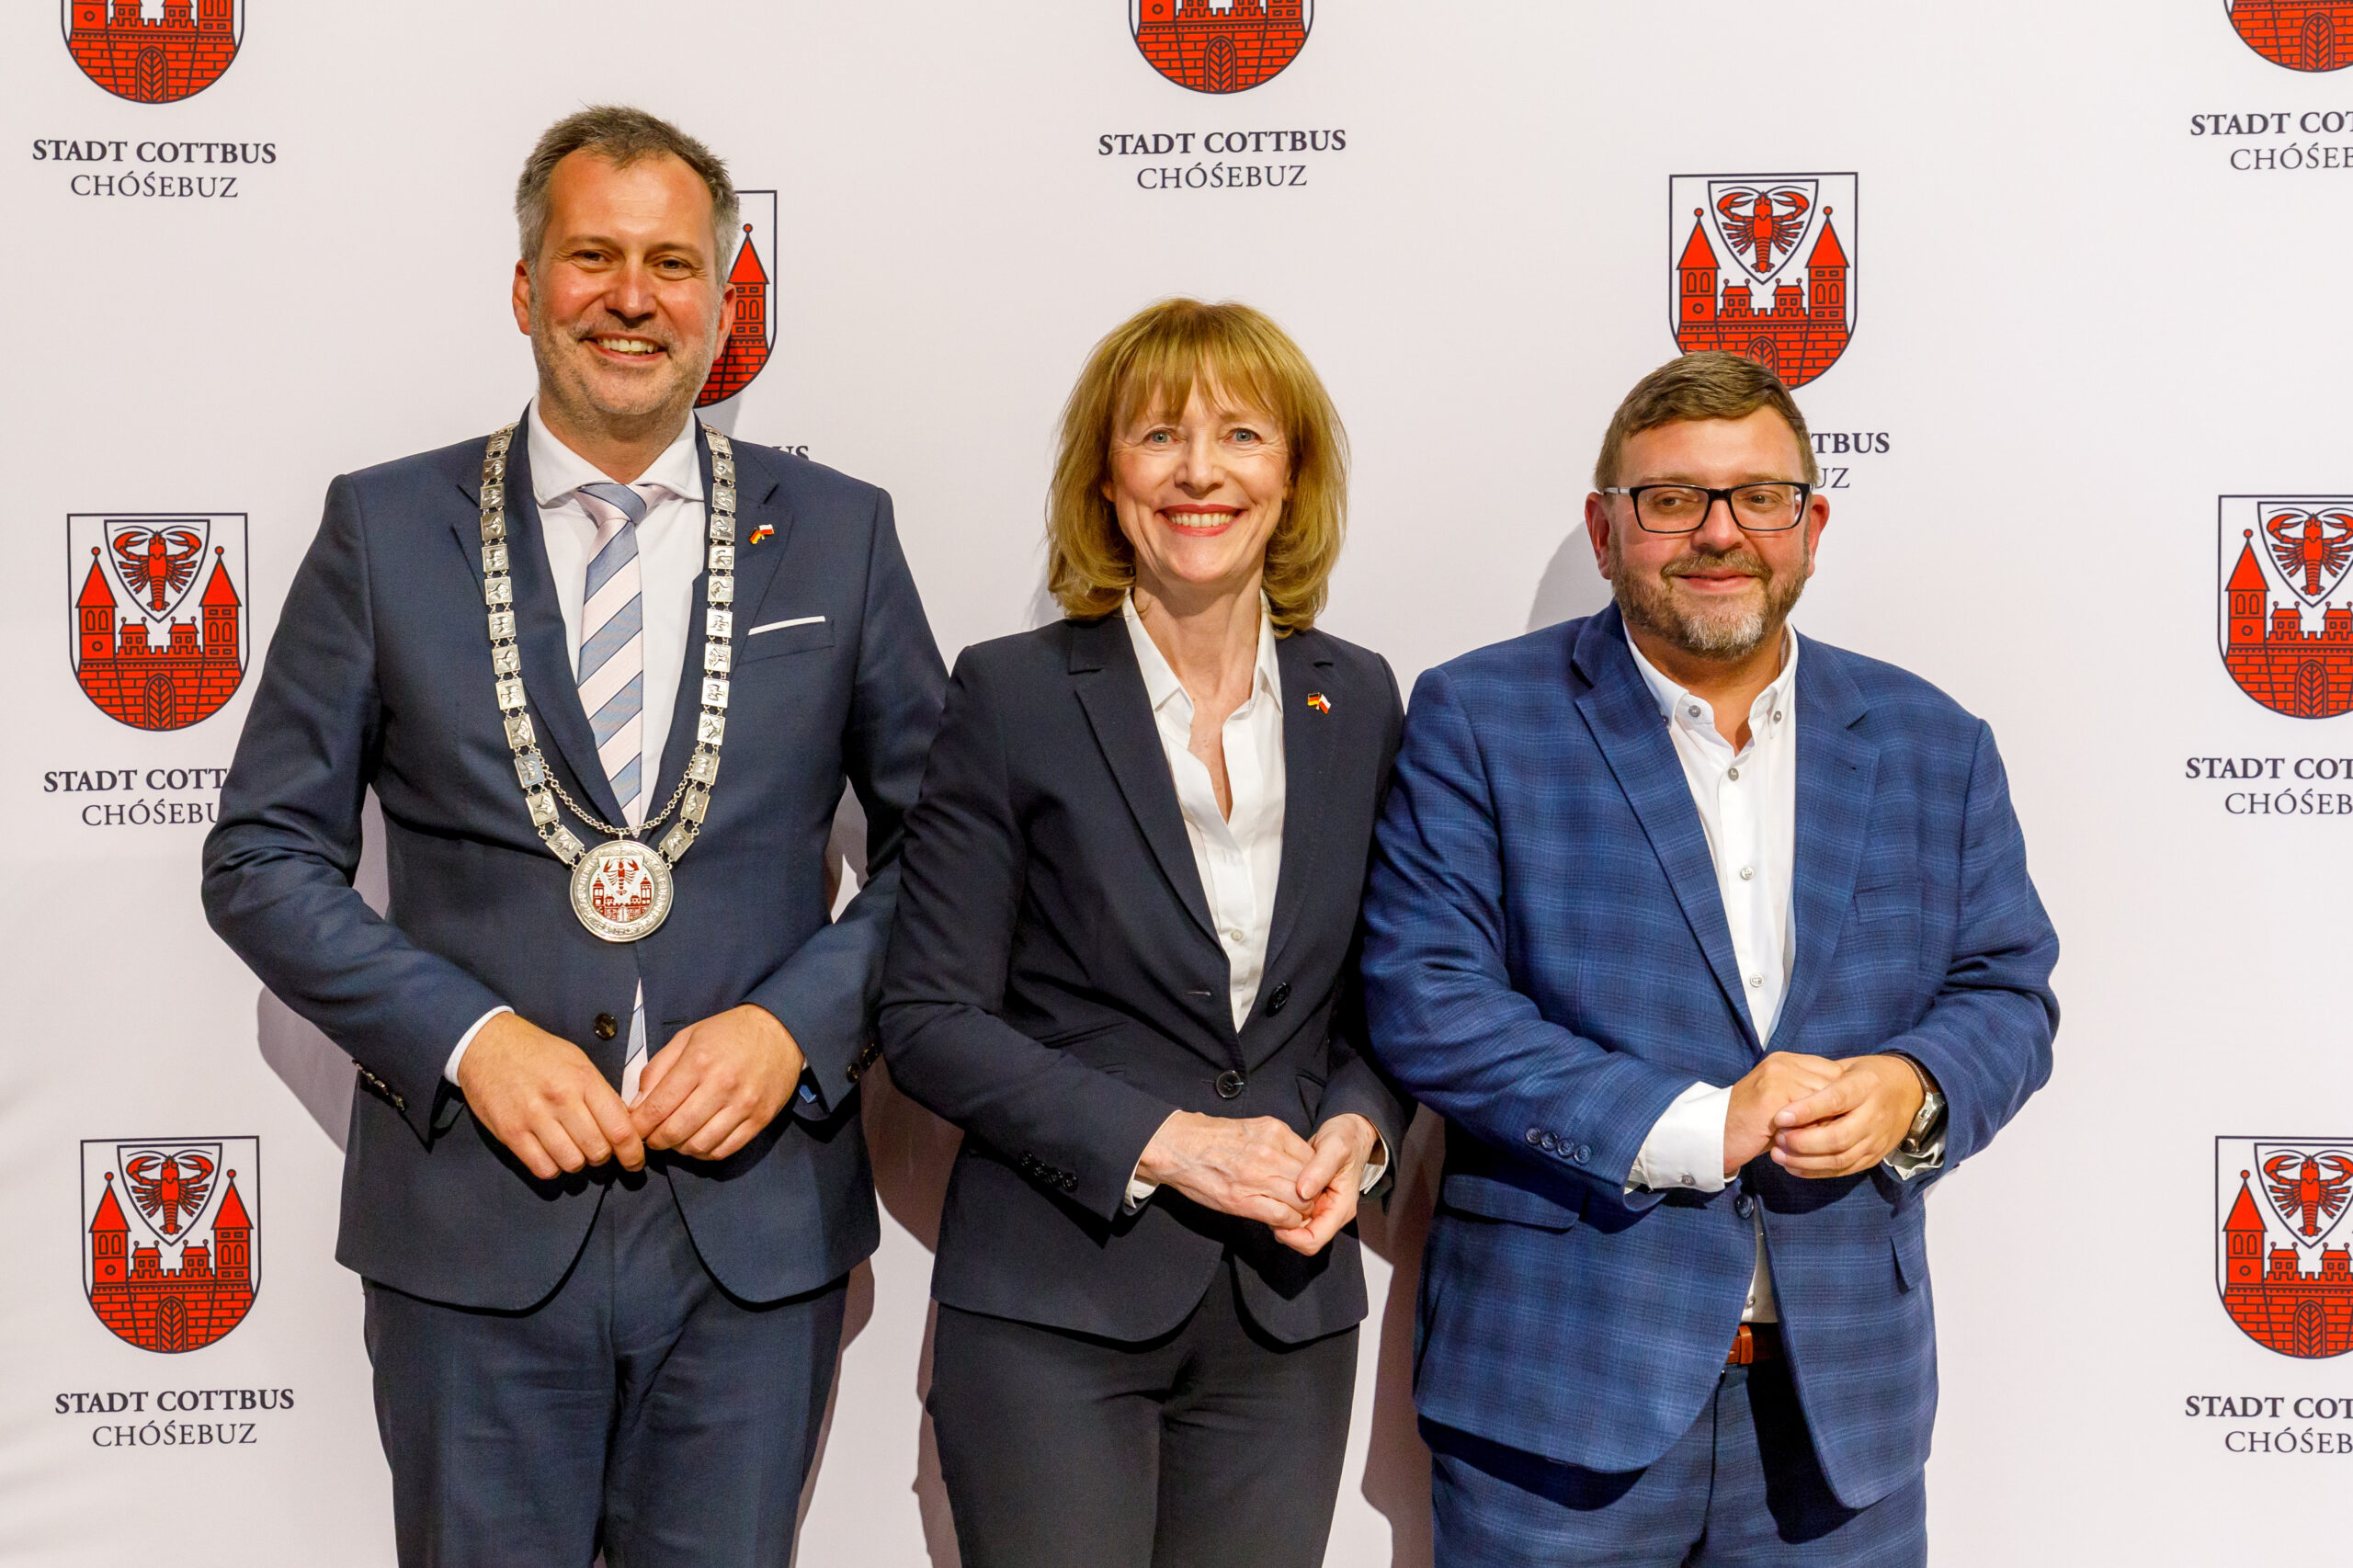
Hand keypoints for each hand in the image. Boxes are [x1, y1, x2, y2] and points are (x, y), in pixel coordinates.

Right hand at [457, 1013, 643, 1179]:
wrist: (487, 1043)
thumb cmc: (537, 1052)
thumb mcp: (577, 1061)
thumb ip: (600, 1092)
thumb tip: (622, 1124)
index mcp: (583, 1079)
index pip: (620, 1128)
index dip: (632, 1152)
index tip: (634, 1160)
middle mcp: (561, 1099)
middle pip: (598, 1150)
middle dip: (604, 1157)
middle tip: (598, 1150)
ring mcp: (534, 1117)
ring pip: (572, 1163)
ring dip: (578, 1163)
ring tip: (573, 1150)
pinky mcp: (510, 1133)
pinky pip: (542, 1168)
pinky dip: (552, 1168)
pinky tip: (551, 1155)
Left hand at [630, 1005, 805, 1161]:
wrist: (779, 1031)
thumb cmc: (729, 1033)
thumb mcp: (687, 1038)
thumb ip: (658, 1070)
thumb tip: (638, 1105)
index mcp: (699, 1062)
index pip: (658, 1108)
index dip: (639, 1126)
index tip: (634, 1129)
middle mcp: (722, 1086)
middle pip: (676, 1131)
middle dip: (656, 1141)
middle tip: (652, 1137)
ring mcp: (743, 1105)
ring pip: (699, 1146)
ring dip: (680, 1149)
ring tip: (677, 1138)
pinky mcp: (760, 1119)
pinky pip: (725, 1150)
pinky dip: (706, 1153)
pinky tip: (699, 1141)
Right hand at [1136, 1111, 1316, 1229]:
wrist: (1177, 1147)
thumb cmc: (1210, 1138)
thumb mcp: (1251, 1129)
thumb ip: (1276, 1144)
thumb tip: (1298, 1164)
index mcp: (1274, 1131)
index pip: (1313, 1158)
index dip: (1315, 1177)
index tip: (1309, 1185)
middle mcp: (1270, 1152)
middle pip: (1311, 1181)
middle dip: (1312, 1196)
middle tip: (1304, 1203)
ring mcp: (1257, 1176)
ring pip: (1301, 1201)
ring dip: (1300, 1211)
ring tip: (1291, 1213)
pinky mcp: (1243, 1199)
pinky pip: (1282, 1216)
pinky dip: (1287, 1223)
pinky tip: (1279, 1221)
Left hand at [1271, 1114, 1380, 1256]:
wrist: (1348, 1131)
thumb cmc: (1346, 1139)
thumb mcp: (1335, 1148)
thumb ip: (1320, 1170)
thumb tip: (1302, 1192)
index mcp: (1340, 1208)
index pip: (1314, 1240)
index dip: (1292, 1237)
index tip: (1273, 1220)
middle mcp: (1329, 1212)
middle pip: (1301, 1238)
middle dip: (1282, 1227)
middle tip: (1266, 1204)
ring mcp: (1319, 1207)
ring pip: (1294, 1227)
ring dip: (1279, 1216)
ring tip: (1267, 1195)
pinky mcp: (1309, 1199)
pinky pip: (1291, 1212)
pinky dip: (1280, 1205)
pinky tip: (1271, 1190)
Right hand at [1723, 1051, 1842, 1177]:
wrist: (1713, 1135)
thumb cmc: (1752, 1126)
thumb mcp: (1785, 1105)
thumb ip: (1809, 1097)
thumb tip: (1849, 1109)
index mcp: (1787, 1060)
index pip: (1833, 1073)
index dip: (1840, 1100)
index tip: (1840, 1121)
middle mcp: (1783, 1062)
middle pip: (1833, 1084)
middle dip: (1837, 1112)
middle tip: (1835, 1136)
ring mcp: (1776, 1076)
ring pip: (1824, 1099)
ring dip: (1826, 1124)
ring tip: (1820, 1142)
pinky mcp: (1771, 1095)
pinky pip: (1808, 1114)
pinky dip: (1812, 1132)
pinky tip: (1805, 1145)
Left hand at [1768, 1055, 1926, 1178]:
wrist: (1910, 1092)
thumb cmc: (1868, 1076)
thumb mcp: (1849, 1066)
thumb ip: (1823, 1078)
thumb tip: (1786, 1088)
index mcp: (1866, 1086)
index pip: (1835, 1100)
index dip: (1807, 1110)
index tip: (1780, 1116)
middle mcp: (1874, 1115)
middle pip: (1838, 1137)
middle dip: (1803, 1142)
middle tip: (1777, 1137)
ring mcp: (1876, 1140)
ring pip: (1839, 1159)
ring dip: (1805, 1161)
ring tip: (1778, 1154)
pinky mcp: (1874, 1157)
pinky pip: (1843, 1170)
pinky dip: (1816, 1171)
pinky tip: (1793, 1167)